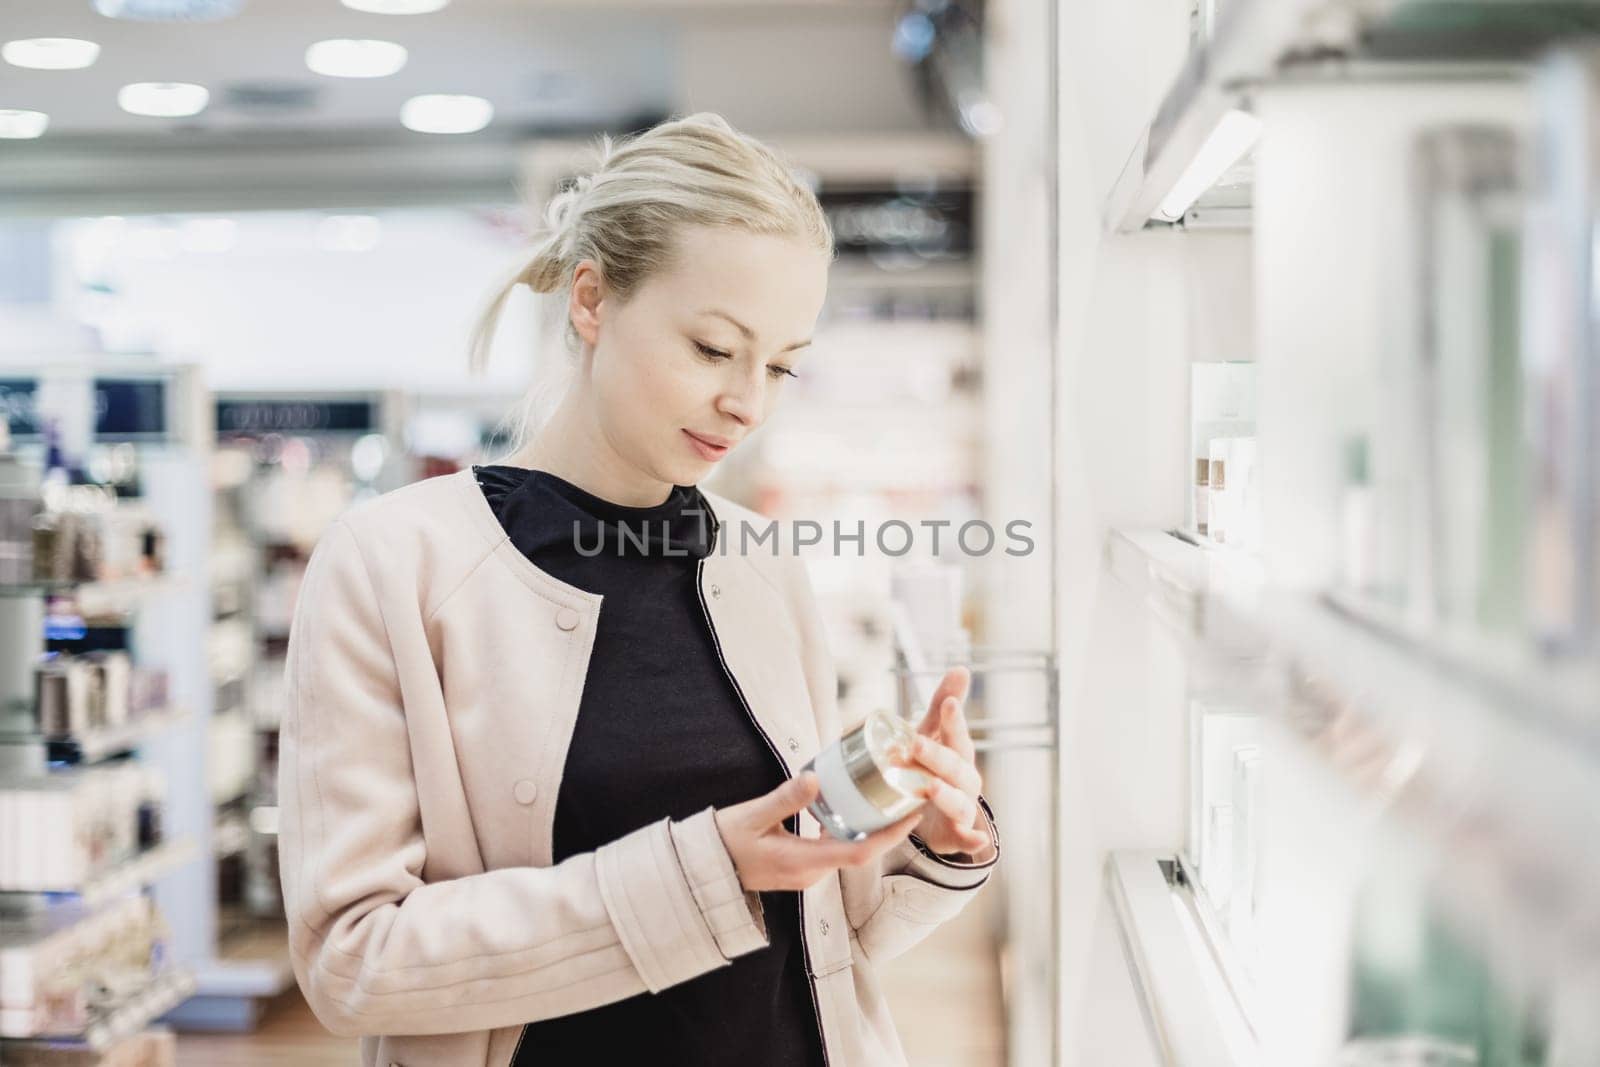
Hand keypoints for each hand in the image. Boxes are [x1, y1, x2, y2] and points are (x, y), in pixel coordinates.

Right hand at [714, 771, 922, 892]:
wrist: (702, 872)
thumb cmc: (723, 844)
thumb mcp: (751, 817)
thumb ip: (783, 799)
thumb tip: (815, 778)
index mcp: (803, 862)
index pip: (859, 852)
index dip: (890, 834)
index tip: (911, 813)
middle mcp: (811, 873)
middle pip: (861, 851)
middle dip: (887, 828)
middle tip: (906, 797)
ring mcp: (806, 873)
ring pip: (849, 850)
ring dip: (870, 829)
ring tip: (887, 799)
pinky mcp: (801, 866)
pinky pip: (834, 849)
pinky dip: (849, 830)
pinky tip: (851, 808)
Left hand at [903, 666, 991, 856]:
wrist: (937, 816)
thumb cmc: (937, 769)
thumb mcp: (935, 737)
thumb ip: (942, 706)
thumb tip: (961, 668)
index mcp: (959, 754)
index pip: (957, 734)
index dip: (954, 720)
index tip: (949, 703)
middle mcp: (965, 779)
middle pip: (954, 767)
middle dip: (936, 756)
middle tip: (914, 744)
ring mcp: (964, 807)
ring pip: (959, 801)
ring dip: (947, 795)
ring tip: (932, 787)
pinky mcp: (957, 833)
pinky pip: (967, 838)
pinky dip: (972, 840)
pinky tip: (976, 839)